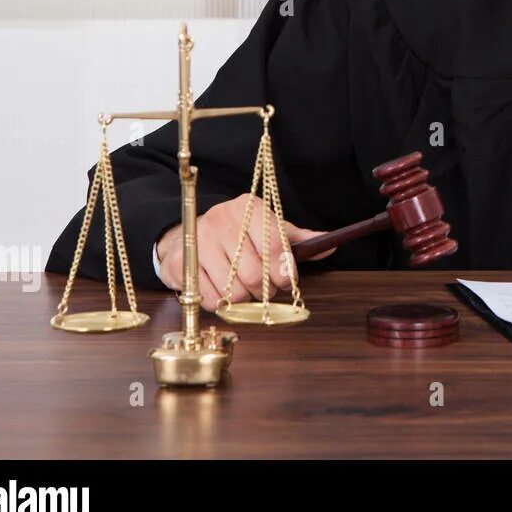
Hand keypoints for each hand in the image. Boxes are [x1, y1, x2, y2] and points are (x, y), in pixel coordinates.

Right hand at [156, 194, 335, 310]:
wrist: (189, 233)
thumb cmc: (238, 234)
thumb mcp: (267, 228)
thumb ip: (296, 239)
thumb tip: (330, 245)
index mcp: (248, 208)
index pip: (274, 245)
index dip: (285, 270)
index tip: (289, 281)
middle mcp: (222, 221)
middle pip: (254, 274)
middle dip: (264, 288)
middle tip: (265, 287)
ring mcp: (199, 242)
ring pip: (233, 290)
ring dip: (244, 298)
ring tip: (243, 287)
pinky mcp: (181, 264)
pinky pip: (211, 299)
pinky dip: (221, 303)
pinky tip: (221, 289)